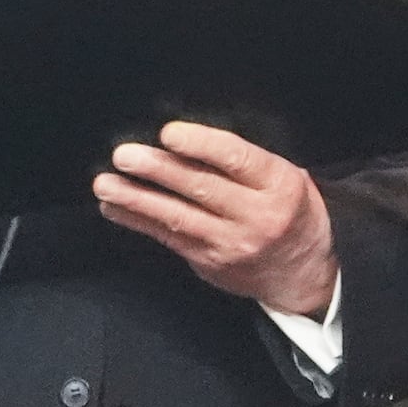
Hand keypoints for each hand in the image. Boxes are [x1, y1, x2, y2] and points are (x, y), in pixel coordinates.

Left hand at [94, 120, 336, 317]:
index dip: (200, 144)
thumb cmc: (289, 211)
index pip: (237, 159)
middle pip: (201, 188)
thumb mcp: (286, 178)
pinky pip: (168, 239)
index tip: (167, 133)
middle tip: (124, 155)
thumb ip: (245, 162)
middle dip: (158, 169)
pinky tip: (114, 208)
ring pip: (178, 217)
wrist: (302, 273)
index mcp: (279, 185)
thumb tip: (187, 140)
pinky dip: (138, 221)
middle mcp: (257, 215)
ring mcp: (231, 243)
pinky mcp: (209, 263)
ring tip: (105, 184)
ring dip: (136, 199)